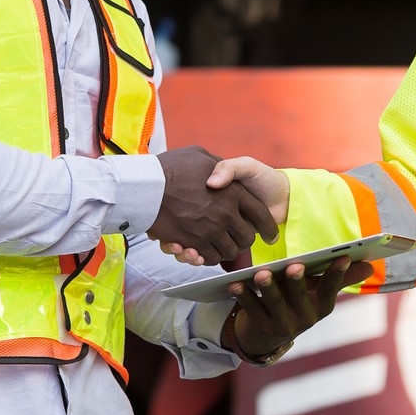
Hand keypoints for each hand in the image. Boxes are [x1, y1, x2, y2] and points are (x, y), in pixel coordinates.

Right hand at [151, 145, 277, 265]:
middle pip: (247, 238)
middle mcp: (225, 212)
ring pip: (229, 251)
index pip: (261, 214)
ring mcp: (209, 229)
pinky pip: (208, 258)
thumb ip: (220, 167)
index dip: (268, 227)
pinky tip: (203, 250)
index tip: (270, 233)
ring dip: (226, 250)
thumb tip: (225, 178)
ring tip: (221, 246)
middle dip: (245, 241)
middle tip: (240, 241)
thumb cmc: (172, 167)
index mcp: (233, 190)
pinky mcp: (193, 243)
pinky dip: (207, 257)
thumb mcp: (201, 156)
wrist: (145, 185)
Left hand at [221, 259, 375, 362]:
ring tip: (261, 273)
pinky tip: (236, 283)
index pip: (332, 288)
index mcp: (322, 306)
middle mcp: (305, 318)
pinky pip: (251, 308)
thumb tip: (371, 266)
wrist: (267, 336)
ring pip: (274, 303)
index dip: (338, 273)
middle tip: (293, 266)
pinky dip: (243, 295)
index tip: (343, 256)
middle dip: (296, 282)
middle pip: (300, 296)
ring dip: (268, 287)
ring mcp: (282, 325)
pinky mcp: (261, 327)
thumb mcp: (319, 293)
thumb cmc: (298, 302)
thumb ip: (341, 278)